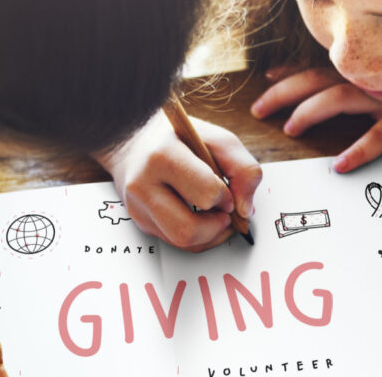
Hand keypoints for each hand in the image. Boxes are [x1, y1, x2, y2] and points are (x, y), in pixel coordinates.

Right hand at [94, 113, 261, 251]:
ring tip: (216, 216)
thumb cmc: (180, 138)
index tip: (226, 189)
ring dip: (210, 235)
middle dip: (217, 226)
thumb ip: (242, 168)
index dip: (225, 196)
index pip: (205, 194)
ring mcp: (138, 207)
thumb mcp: (217, 139)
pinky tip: (202, 218)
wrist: (137, 141)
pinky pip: (176, 244)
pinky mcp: (140, 222)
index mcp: (162, 156)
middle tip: (225, 211)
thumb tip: (244, 210)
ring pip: (182, 243)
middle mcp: (142, 185)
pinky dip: (198, 237)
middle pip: (187, 230)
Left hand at [251, 66, 381, 171]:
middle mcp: (369, 80)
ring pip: (338, 99)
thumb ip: (364, 82)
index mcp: (363, 72)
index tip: (265, 80)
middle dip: (282, 94)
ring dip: (311, 112)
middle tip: (257, 109)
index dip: (288, 74)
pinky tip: (341, 164)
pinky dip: (359, 150)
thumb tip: (333, 87)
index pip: (315, 69)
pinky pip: (379, 136)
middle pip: (315, 81)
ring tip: (291, 128)